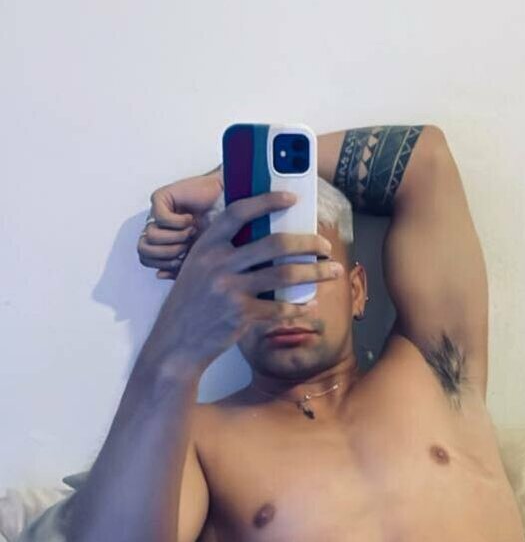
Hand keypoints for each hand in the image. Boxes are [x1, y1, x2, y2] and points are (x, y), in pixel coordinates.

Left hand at [137, 168, 222, 279]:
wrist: (229, 202)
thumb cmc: (217, 229)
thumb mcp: (200, 256)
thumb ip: (181, 269)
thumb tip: (159, 274)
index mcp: (161, 242)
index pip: (145, 259)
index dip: (163, 263)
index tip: (183, 259)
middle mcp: (156, 227)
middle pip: (142, 249)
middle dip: (167, 253)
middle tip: (186, 246)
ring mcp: (157, 213)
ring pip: (151, 235)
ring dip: (176, 237)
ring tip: (192, 230)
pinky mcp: (161, 198)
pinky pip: (160, 217)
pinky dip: (179, 222)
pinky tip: (190, 218)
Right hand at [140, 190, 340, 377]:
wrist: (175, 343)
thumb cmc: (191, 302)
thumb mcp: (198, 268)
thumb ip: (224, 251)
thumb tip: (265, 235)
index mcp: (207, 245)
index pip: (239, 212)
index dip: (267, 201)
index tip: (293, 198)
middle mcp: (218, 264)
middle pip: (274, 244)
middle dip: (308, 243)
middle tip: (325, 246)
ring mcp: (229, 290)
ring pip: (285, 275)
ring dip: (316, 273)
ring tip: (333, 271)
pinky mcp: (240, 315)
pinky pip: (280, 307)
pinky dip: (300, 306)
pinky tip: (311, 304)